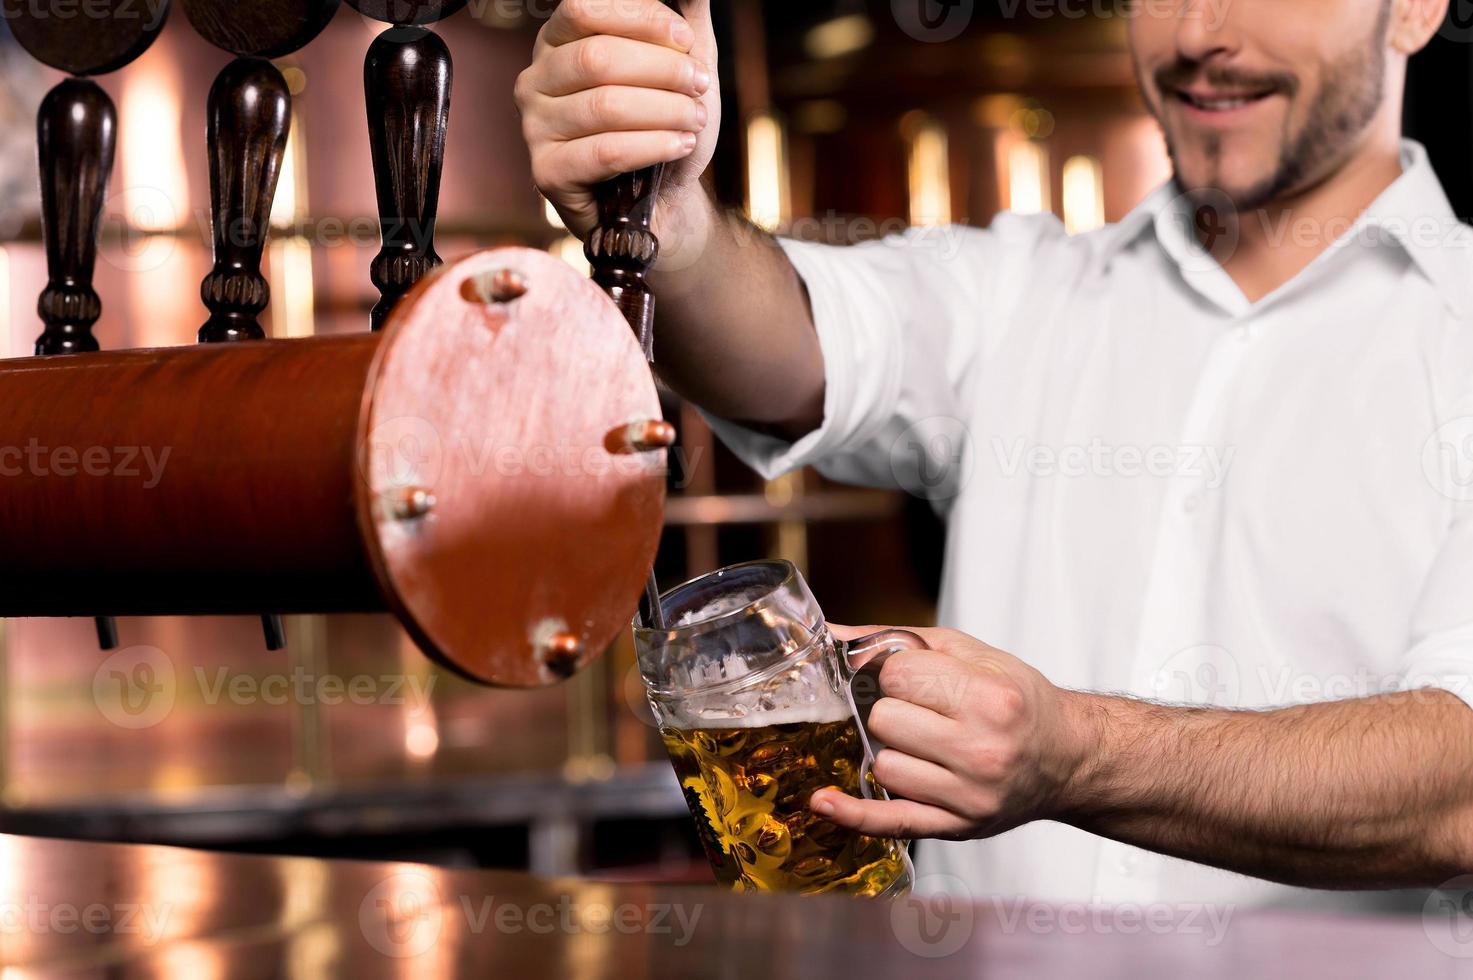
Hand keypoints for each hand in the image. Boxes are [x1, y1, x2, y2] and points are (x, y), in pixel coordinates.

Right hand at [515, 0, 720, 240]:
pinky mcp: (547, 172)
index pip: (584, 10)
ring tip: (696, 119)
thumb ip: (685, 23)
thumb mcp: (680, 68)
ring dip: (665, 110)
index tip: (685, 40)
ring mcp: (535, 128)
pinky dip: (652, 145)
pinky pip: (605, 151)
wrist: (663, 198)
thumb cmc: (664, 125)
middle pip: (597, 58)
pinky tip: (680, 144)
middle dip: (661, 69)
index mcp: (557, 44)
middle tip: (699, 85)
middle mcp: (535, 80)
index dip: (639, 18)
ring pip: (604, 105)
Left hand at [812, 625, 1097, 840]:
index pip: (898, 675)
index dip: (898, 673)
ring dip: (893, 751)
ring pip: (882, 765)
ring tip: (926, 746)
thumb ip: (899, 641)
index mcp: (990, 699)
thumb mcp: (973, 654)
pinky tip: (824, 801)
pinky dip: (851, 813)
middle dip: (893, 709)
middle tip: (924, 712)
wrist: (1067, 757)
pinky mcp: (956, 827)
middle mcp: (982, 751)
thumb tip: (834, 635)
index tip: (916, 678)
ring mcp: (969, 795)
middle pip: (884, 720)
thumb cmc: (1019, 701)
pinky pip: (889, 822)